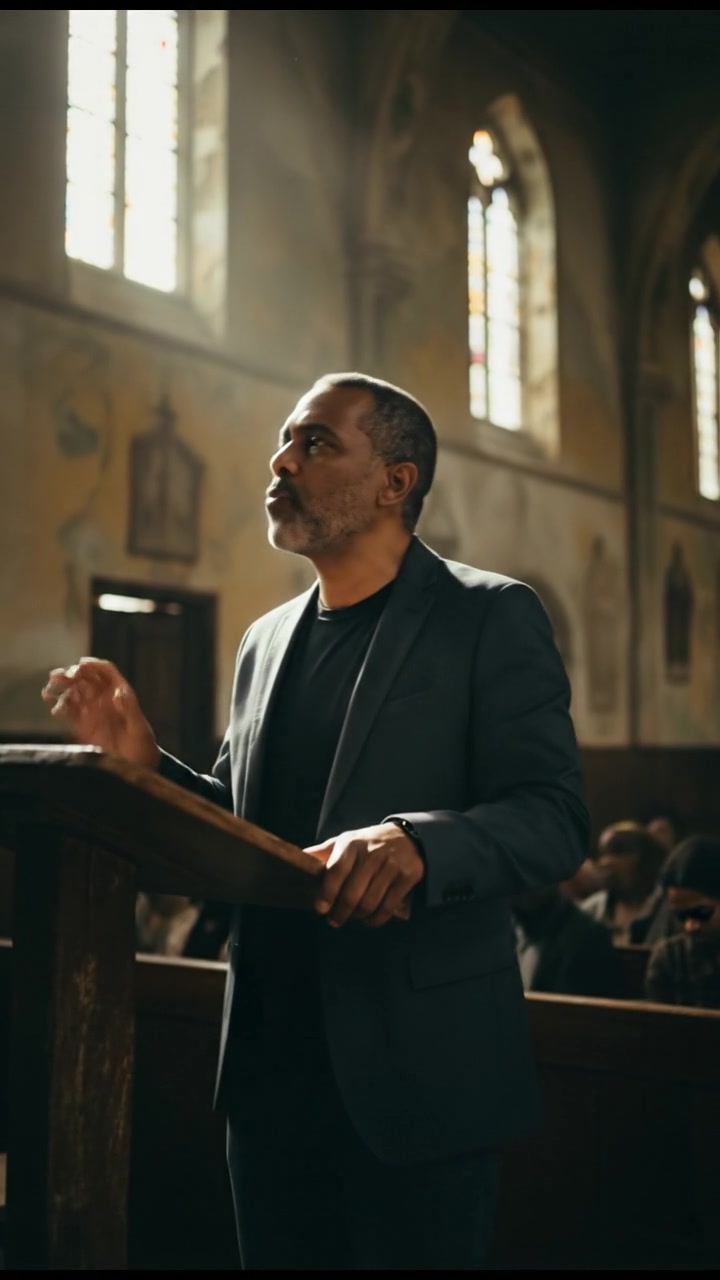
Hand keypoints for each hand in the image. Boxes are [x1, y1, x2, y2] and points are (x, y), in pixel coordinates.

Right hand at [41, 657, 159, 768]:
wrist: (135, 770)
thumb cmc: (142, 748)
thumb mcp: (139, 729)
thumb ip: (129, 710)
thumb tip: (118, 692)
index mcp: (120, 694)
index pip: (105, 671)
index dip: (93, 665)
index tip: (81, 664)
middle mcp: (104, 699)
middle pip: (86, 678)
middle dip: (72, 673)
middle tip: (60, 676)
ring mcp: (92, 712)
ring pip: (74, 692)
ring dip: (62, 687)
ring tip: (50, 689)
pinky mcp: (82, 727)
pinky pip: (68, 712)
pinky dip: (60, 707)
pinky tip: (56, 709)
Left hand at [305, 823, 423, 928]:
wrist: (407, 836)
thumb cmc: (368, 843)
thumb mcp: (346, 841)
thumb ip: (324, 852)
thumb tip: (298, 859)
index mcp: (352, 844)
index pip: (335, 872)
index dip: (326, 894)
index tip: (320, 910)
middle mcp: (372, 854)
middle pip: (352, 894)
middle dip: (340, 913)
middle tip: (334, 921)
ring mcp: (391, 866)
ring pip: (370, 903)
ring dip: (358, 917)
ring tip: (352, 918)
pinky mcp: (407, 877)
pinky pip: (388, 907)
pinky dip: (376, 919)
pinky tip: (370, 920)